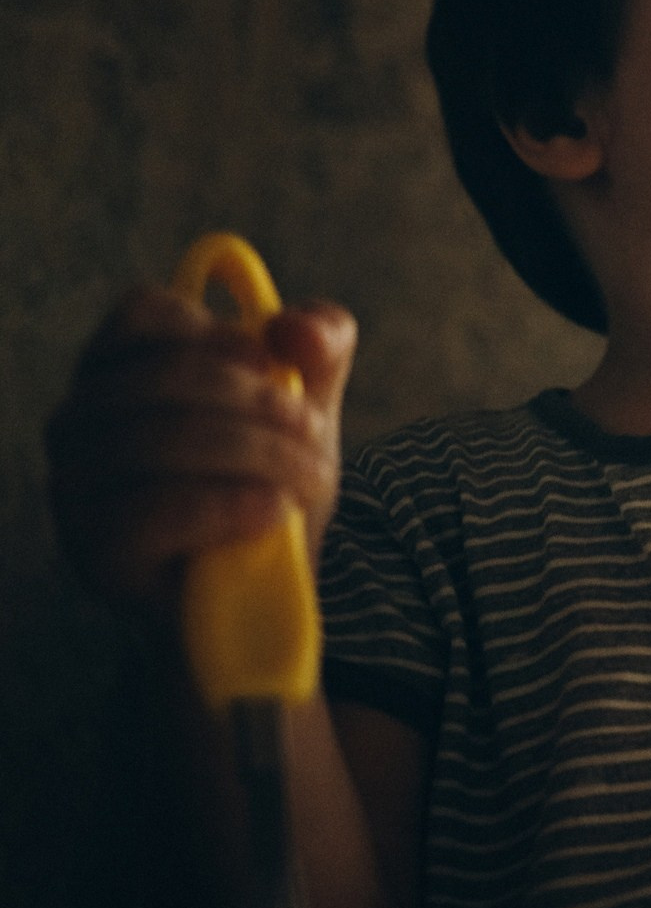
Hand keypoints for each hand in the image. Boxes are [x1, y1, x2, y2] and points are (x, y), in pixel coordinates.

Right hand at [44, 288, 357, 617]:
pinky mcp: (91, 547)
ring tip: (310, 480)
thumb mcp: (306, 406)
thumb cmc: (268, 480)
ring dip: (260, 454)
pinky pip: (154, 510)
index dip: (214, 331)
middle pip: (163, 378)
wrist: (259, 592)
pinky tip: (273, 512)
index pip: (142, 314)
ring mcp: (75, 484)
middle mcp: (79, 419)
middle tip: (314, 432)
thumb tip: (297, 328)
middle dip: (259, 402)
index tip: (272, 363)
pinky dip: (229, 505)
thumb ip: (319, 348)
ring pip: (160, 440)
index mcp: (119, 369)